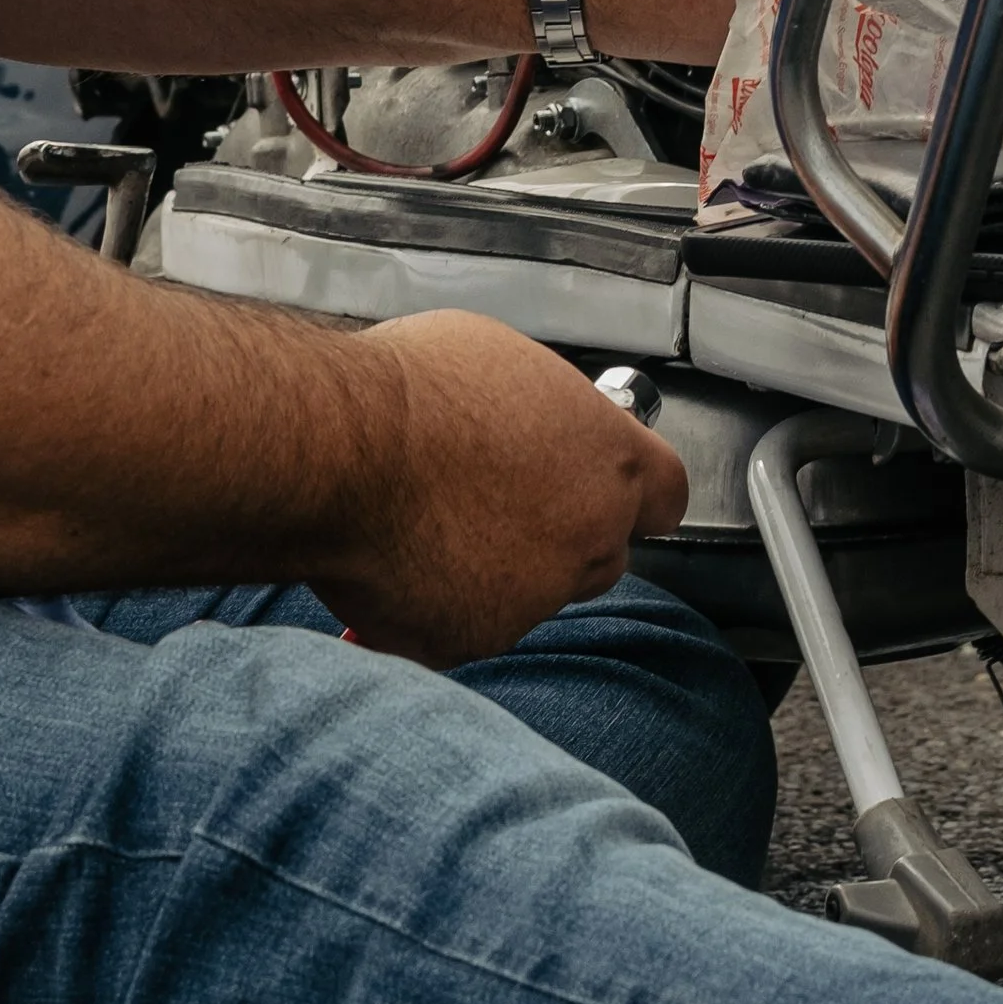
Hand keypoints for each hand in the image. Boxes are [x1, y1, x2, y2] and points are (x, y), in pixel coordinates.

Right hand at [313, 310, 688, 664]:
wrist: (337, 451)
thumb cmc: (410, 390)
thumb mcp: (502, 362)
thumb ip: (543, 412)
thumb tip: (530, 422)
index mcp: (608, 461)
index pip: (665, 495)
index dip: (637, 496)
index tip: (613, 491)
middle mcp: (585, 538)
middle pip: (599, 554)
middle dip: (559, 537)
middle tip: (495, 502)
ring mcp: (530, 599)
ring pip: (526, 596)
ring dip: (492, 571)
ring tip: (426, 520)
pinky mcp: (467, 641)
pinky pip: (456, 628)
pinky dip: (430, 607)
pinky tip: (389, 560)